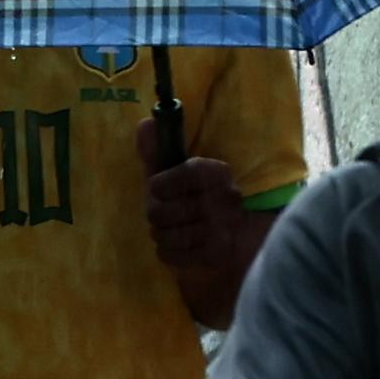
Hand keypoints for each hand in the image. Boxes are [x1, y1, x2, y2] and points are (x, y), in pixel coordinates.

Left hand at [134, 120, 244, 275]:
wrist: (234, 231)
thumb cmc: (197, 197)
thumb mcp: (178, 171)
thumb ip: (158, 150)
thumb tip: (145, 122)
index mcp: (216, 172)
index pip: (179, 175)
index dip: (159, 185)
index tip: (159, 187)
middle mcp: (222, 198)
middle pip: (160, 211)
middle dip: (156, 214)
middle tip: (166, 212)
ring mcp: (220, 228)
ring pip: (164, 235)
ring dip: (161, 234)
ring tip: (171, 228)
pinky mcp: (215, 254)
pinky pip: (170, 255)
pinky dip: (167, 251)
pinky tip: (178, 244)